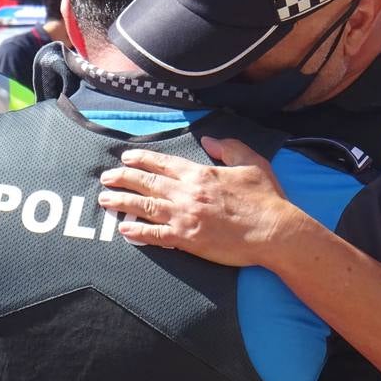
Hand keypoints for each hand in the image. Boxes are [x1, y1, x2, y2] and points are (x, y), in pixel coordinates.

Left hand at [96, 137, 299, 267]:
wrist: (274, 232)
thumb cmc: (266, 199)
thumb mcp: (251, 163)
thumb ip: (229, 148)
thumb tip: (209, 140)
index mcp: (201, 174)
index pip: (163, 163)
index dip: (141, 160)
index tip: (126, 158)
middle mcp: (188, 193)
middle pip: (147, 182)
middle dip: (123, 178)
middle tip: (106, 177)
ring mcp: (185, 217)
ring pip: (145, 206)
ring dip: (122, 201)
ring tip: (105, 199)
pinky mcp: (188, 239)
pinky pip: (155, 235)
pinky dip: (137, 231)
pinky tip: (123, 228)